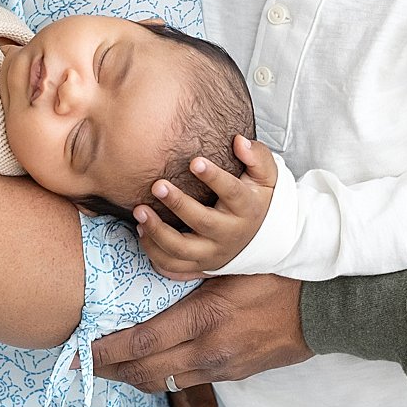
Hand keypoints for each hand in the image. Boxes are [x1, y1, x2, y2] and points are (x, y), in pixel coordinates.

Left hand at [91, 273, 308, 392]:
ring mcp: (221, 369)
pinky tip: (146, 365)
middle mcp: (209, 351)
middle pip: (143, 371)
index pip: (141, 341)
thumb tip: (145, 264)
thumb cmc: (275, 273)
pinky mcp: (231, 377)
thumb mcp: (229, 265)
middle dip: (107, 369)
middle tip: (78, 363)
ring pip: (161, 382)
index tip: (76, 349)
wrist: (322, 309)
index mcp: (205, 318)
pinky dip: (158, 375)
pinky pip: (184, 382)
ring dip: (129, 376)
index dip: (104, 350)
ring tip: (106, 366)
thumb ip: (190, 272)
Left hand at [137, 136, 277, 278]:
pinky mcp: (198, 265)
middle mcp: (229, 234)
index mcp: (246, 209)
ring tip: (140, 210)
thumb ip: (256, 156)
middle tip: (158, 185)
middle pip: (202, 222)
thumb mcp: (266, 177)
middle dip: (178, 204)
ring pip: (182, 249)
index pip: (232, 192)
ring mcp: (212, 253)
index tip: (195, 161)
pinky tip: (142, 229)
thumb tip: (240, 141)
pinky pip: (172, 266)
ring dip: (158, 231)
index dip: (214, 177)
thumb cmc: (256, 199)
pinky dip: (154, 251)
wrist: (261, 240)